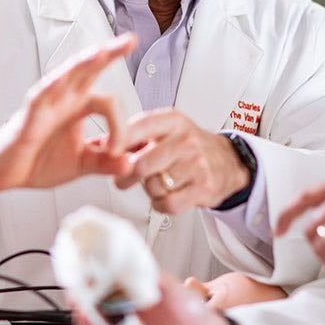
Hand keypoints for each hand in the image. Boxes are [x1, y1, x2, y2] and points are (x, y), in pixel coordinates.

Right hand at [0, 34, 135, 213]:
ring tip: (101, 52)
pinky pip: (39, 98)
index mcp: (79, 106)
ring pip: (65, 76)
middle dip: (109, 54)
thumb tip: (131, 164)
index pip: (109, 101)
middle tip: (131, 40)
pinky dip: (50, 87)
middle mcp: (64, 99)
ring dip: (83, 63)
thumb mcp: (80, 164)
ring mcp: (45, 105)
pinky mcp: (28, 117)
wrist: (4, 173)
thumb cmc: (38, 161)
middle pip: (89, 70)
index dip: (120, 127)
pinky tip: (60, 78)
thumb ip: (106, 163)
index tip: (118, 152)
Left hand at [114, 110, 248, 213]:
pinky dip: (161, 204)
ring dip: (148, 190)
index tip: (107, 153)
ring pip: (153, 186)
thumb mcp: (164, 131)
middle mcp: (185, 140)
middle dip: (126, 176)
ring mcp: (196, 164)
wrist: (228, 161)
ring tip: (156, 183)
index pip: (138, 127)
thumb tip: (97, 145)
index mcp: (172, 121)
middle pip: (141, 164)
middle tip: (122, 179)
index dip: (117, 142)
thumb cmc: (188, 146)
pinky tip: (165, 196)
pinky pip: (168, 203)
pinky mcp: (203, 187)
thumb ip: (132, 136)